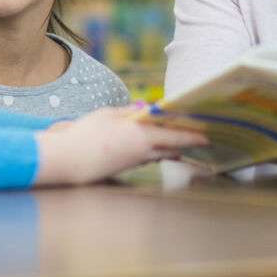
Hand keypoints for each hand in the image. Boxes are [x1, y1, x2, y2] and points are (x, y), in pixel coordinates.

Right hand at [33, 106, 207, 185]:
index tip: (206, 136)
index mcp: (141, 135)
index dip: (191, 136)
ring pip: (158, 154)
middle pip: (170, 147)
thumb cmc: (87, 134)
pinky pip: (146, 159)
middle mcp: (142, 151)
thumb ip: (128, 112)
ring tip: (178, 144)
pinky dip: (154, 153)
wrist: (70, 161)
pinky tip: (153, 149)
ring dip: (169, 149)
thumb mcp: (107, 115)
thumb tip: (143, 109)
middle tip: (197, 140)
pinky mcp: (125, 168)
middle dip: (184, 143)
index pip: (173, 135)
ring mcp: (134, 162)